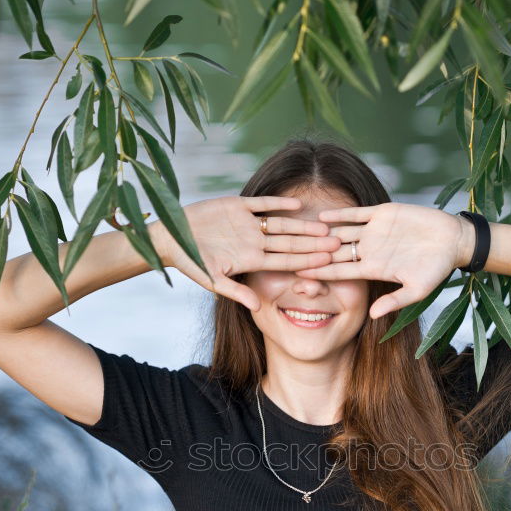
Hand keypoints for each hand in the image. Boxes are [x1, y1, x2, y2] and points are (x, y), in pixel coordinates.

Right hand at [150, 196, 340, 310]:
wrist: (171, 238)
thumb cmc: (190, 262)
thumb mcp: (212, 280)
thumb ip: (236, 291)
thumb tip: (257, 307)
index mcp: (251, 261)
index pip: (285, 262)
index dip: (306, 263)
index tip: (327, 264)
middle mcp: (254, 242)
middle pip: (290, 244)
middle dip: (314, 245)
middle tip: (339, 245)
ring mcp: (248, 225)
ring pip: (282, 225)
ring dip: (302, 226)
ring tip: (325, 227)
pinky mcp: (238, 206)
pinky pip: (262, 205)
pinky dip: (278, 204)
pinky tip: (298, 204)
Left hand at [294, 203, 467, 319]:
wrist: (453, 241)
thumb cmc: (437, 269)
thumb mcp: (417, 290)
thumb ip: (394, 300)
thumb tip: (373, 315)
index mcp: (373, 269)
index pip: (340, 272)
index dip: (320, 273)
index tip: (298, 276)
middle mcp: (368, 250)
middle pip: (334, 253)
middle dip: (313, 254)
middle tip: (288, 255)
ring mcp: (373, 232)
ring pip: (340, 232)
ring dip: (322, 234)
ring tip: (299, 234)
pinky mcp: (382, 214)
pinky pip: (356, 214)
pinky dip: (340, 214)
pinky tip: (322, 215)